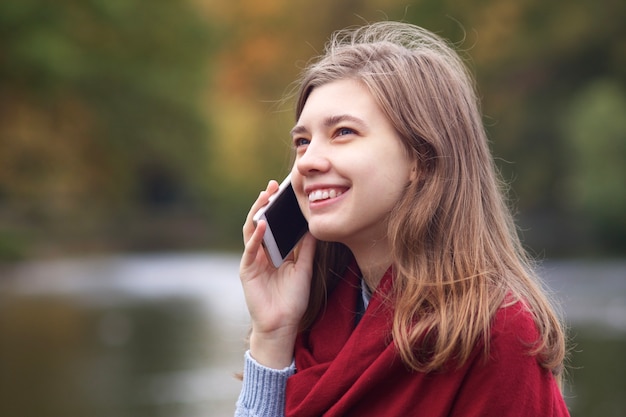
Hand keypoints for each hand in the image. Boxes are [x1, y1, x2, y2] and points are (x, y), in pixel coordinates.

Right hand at [240, 180, 315, 367]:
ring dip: (257, 213)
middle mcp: (261, 253)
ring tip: (264, 196)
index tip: (285, 190)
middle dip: (265, 204)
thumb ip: (307, 248)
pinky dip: (255, 237)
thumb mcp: (304, 268)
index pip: (274, 224)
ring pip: (251, 231)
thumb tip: (313, 227)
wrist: (283, 325)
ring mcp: (253, 261)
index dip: (278, 208)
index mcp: (274, 251)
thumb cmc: (293, 299)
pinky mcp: (247, 271)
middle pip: (260, 222)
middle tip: (272, 186)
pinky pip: (250, 250)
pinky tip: (261, 224)